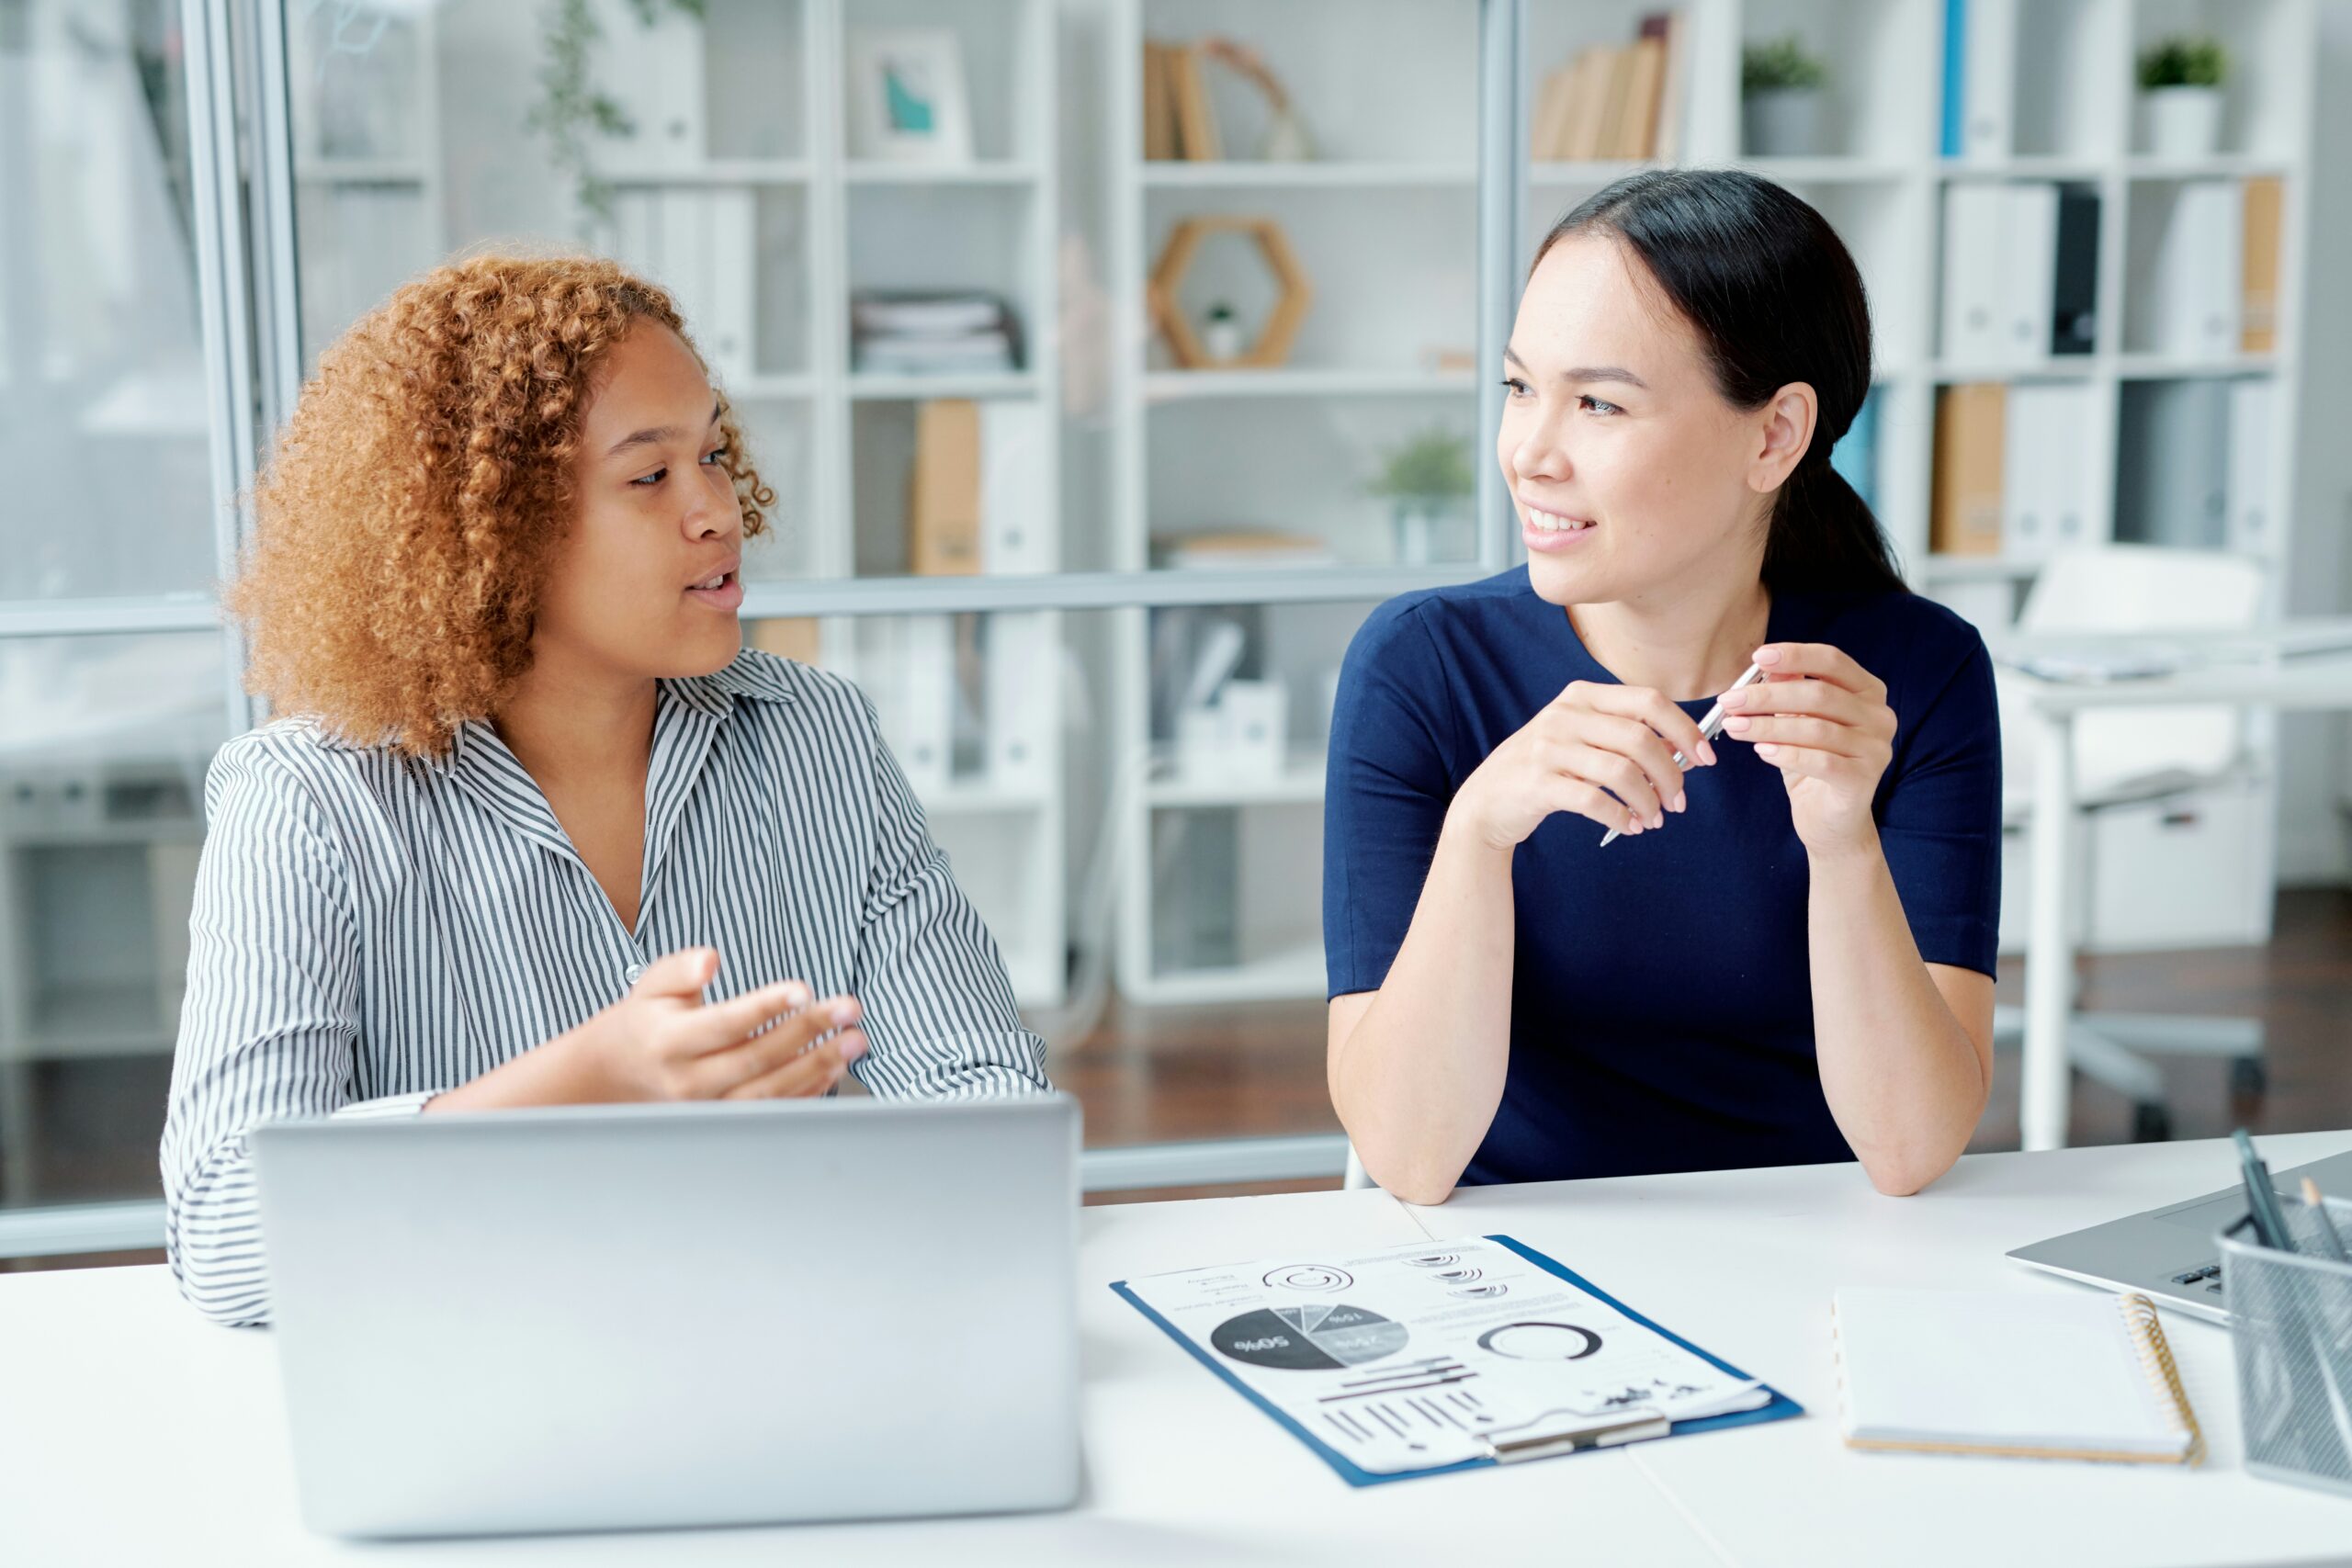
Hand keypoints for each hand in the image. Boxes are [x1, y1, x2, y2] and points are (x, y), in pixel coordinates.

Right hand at [568, 947, 867, 1102]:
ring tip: (854, 1040)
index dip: (765, 1007)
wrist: (619, 1074)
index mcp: (669, 1041)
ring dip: (818, 1066)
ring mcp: (709, 1107)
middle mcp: (689, 1081)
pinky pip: (773, 1111)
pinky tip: (836, 1065)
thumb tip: (710, 960)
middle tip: (848, 1009)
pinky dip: (809, 1091)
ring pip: (769, 1092)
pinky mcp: (727, 1121)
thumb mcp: (652, 985)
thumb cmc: (646, 1021)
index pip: (725, 1024)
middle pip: (756, 1058)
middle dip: (808, 1033)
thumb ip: (681, 968)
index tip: (803, 989)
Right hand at [1447, 679, 1715, 850]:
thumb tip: (1682, 749)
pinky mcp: (1538, 784)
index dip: (1684, 729)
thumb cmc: (1545, 769)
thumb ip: (1624, 735)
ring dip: (1649, 800)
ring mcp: (1548, 749)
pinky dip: (1621, 817)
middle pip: (1641, 738)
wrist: (1486, 801)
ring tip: (1654, 819)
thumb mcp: (1580, 738)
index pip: (1649, 701)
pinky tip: (1629, 826)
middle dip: (1671, 774)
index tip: (1704, 758)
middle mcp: (1564, 716)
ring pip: (1622, 772)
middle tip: (1679, 801)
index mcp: (1581, 696)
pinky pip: (1595, 801)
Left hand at [1717, 643, 1895, 856]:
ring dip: (1768, 726)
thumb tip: (1767, 665)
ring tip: (1734, 726)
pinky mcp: (1865, 779)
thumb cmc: (1813, 762)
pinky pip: (1821, 761)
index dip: (1795, 655)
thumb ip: (1790, 691)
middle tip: (1730, 701)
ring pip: (1816, 728)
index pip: (1833, 661)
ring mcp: (1876, 748)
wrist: (1832, 820)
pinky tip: (1761, 751)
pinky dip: (1786, 754)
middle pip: (1819, 694)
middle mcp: (1880, 716)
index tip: (1757, 657)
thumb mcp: (1798, 721)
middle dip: (1768, 696)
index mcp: (1868, 691)